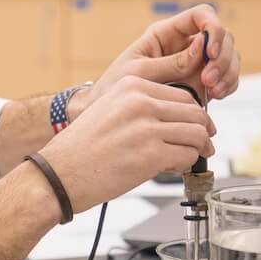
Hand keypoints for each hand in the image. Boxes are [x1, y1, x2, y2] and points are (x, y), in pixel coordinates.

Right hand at [41, 75, 214, 212]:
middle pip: (195, 113)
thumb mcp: (109, 110)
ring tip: (186, 159)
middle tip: (201, 145)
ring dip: (196, 150)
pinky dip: (186, 165)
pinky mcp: (151, 155)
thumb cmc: (79, 149)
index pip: (182, 95)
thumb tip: (176, 118)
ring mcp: (147, 128)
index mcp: (131, 86)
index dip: (194, 114)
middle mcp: (140, 102)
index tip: (195, 127)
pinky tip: (172, 168)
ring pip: (196, 134)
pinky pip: (187, 157)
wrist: (58, 173)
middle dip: (202, 132)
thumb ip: (140, 107)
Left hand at [68, 4, 240, 119]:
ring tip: (214, 91)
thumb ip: (171, 63)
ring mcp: (196, 63)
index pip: (201, 15)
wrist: (111, 111)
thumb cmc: (115, 86)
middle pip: (222, 35)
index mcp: (166, 33)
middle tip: (209, 80)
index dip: (213, 28)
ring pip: (229, 56)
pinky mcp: (200, 81)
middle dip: (222, 57)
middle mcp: (185, 44)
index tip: (210, 52)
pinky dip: (228, 84)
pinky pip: (226, 77)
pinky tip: (217, 95)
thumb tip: (201, 47)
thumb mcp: (139, 72)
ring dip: (228, 72)